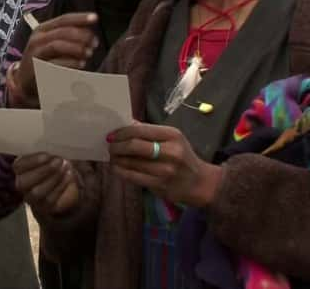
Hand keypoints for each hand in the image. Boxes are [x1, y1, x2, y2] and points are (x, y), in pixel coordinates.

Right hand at [13, 153, 78, 214]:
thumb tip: (53, 146)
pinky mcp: (43, 207)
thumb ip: (46, 153)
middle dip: (43, 171)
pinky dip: (61, 186)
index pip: (18, 167)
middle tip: (58, 161)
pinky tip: (69, 176)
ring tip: (66, 168)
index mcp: (19, 169)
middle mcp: (21, 185)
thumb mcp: (48, 156)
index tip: (48, 155)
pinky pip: (50, 199)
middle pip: (24, 182)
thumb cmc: (53, 164)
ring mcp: (31, 198)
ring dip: (53, 179)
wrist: (63, 182)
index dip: (32, 161)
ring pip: (37, 192)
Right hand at [15, 13, 98, 105]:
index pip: (63, 19)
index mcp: (42, 29)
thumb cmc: (45, 61)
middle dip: (82, 35)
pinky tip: (82, 64)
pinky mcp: (36, 69)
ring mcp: (35, 54)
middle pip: (62, 32)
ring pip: (57, 45)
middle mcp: (37, 39)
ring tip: (90, 53)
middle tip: (95, 43)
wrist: (24, 83)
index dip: (80, 18)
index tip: (96, 18)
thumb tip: (91, 34)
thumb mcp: (53, 45)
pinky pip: (55, 63)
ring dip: (77, 48)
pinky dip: (71, 63)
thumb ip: (68, 37)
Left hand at [108, 122, 222, 207]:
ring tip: (112, 157)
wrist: (200, 183)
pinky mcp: (159, 185)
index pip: (139, 130)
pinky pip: (133, 177)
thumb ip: (150, 132)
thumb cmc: (182, 157)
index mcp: (172, 135)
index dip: (121, 132)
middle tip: (110, 146)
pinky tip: (117, 168)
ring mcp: (165, 170)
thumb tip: (126, 124)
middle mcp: (170, 152)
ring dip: (116, 159)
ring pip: (131, 162)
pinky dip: (121, 171)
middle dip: (117, 146)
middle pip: (134, 145)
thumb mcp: (172, 139)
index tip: (111, 135)